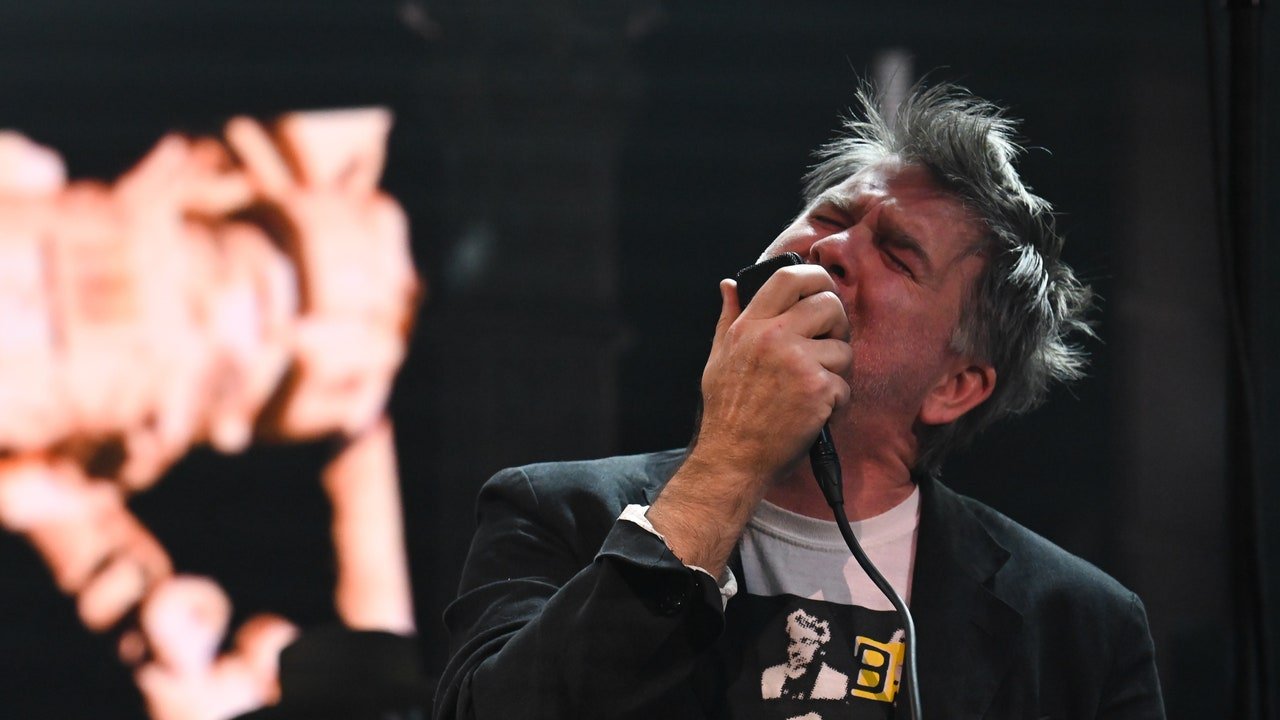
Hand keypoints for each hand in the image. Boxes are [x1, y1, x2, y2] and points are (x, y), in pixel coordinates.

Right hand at [695, 264, 851, 483]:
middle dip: (837, 324)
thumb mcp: (719, 357)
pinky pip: (845, 385)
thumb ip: (729, 317)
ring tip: (815, 388)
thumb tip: (728, 285)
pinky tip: (815, 412)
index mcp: (750, 325)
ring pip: (844, 348)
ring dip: (837, 370)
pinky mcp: (818, 390)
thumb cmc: (727, 411)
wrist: (733, 458)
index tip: (824, 289)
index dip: (816, 276)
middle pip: (829, 304)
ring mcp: (798, 362)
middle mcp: (774, 336)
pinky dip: (836, 402)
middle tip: (827, 345)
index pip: (789, 277)